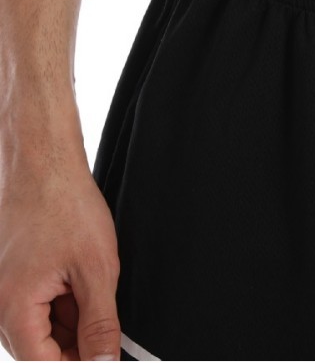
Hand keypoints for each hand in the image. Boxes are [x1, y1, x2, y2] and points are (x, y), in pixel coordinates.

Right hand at [0, 155, 120, 360]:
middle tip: (110, 323)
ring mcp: (5, 293)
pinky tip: (83, 279)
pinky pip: (39, 307)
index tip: (108, 356)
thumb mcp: (96, 269)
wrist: (43, 165)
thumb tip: (105, 362)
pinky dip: (65, 301)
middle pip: (42, 350)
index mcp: (12, 312)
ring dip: (74, 320)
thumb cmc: (64, 206)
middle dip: (78, 343)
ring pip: (43, 329)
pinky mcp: (14, 280)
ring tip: (93, 284)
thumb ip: (100, 323)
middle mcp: (0, 308)